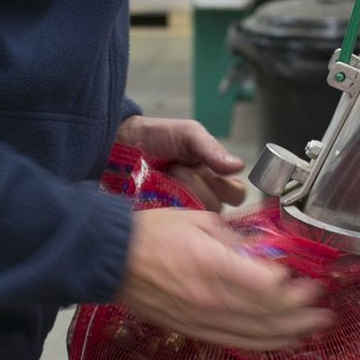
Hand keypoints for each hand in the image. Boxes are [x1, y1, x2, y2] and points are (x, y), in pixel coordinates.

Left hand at [117, 114, 246, 211]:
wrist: (119, 142)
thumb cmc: (156, 136)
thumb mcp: (187, 133)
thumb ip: (212, 148)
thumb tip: (239, 166)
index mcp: (213, 177)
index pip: (236, 194)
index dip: (226, 186)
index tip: (208, 170)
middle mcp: (201, 197)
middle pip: (218, 208)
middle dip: (198, 186)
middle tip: (177, 169)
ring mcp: (181, 211)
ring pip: (196, 218)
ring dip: (180, 194)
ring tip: (163, 177)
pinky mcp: (162, 221)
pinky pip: (173, 226)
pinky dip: (165, 208)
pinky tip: (154, 193)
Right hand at [121, 208, 329, 349]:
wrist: (112, 260)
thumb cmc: (155, 233)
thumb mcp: (203, 222)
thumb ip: (239, 241)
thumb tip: (270, 255)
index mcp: (214, 266)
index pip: (267, 288)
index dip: (296, 290)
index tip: (313, 282)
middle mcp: (211, 300)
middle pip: (268, 316)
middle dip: (302, 315)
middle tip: (326, 310)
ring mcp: (202, 320)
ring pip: (256, 335)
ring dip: (290, 334)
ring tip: (314, 329)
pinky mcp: (194, 331)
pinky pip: (236, 344)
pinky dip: (263, 344)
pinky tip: (282, 342)